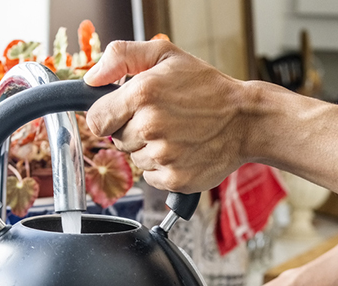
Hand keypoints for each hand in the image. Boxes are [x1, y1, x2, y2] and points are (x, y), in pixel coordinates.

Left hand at [84, 40, 249, 193]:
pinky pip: (151, 178)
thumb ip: (121, 57)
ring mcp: (164, 156)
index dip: (107, 116)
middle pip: (116, 140)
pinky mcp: (176, 179)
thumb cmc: (207, 87)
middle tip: (163, 119)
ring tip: (177, 134)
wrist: (246, 120)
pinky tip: (183, 151)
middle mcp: (151, 126)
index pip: (96, 119)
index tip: (121, 114)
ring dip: (150, 150)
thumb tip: (91, 78)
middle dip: (133, 130)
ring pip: (135, 159)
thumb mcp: (166, 54)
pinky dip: (164, 168)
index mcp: (143, 93)